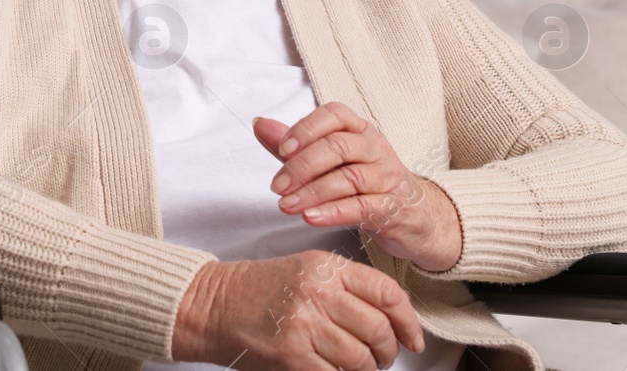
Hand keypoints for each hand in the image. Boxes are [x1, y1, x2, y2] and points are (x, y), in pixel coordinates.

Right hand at [175, 254, 423, 370]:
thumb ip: (347, 288)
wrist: (213, 305)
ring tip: (357, 368)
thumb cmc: (259, 290)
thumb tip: (392, 320)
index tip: (413, 339)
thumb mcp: (306, 271)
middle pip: (379, 330)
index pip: (387, 293)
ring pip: (361, 359)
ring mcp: (305, 325)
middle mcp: (318, 292)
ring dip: (366, 370)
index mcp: (325, 267)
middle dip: (387, 352)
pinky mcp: (292, 356)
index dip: (409, 321)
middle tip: (380, 358)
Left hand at [254, 104, 462, 272]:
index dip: (306, 128)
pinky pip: (364, 207)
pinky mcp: (394, 207)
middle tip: (277, 186)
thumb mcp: (331, 160)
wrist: (414, 216)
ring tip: (286, 206)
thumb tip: (260, 124)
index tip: (282, 149)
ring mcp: (388, 177)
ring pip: (349, 178)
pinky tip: (310, 218)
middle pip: (338, 146)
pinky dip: (334, 212)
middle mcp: (376, 148)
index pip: (334, 114)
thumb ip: (296, 145)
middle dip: (302, 166)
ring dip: (312, 192)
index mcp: (359, 129)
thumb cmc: (366, 182)